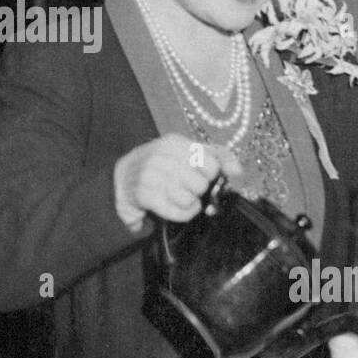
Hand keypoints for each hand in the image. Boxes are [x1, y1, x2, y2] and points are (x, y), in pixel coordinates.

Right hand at [113, 134, 241, 231]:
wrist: (121, 180)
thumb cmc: (162, 168)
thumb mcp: (186, 154)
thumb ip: (216, 156)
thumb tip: (237, 170)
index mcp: (174, 142)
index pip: (212, 163)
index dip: (212, 175)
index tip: (203, 177)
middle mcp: (161, 155)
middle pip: (202, 183)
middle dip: (199, 191)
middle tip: (187, 189)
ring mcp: (150, 174)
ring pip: (190, 198)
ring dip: (189, 204)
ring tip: (179, 199)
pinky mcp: (143, 195)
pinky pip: (177, 211)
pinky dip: (182, 214)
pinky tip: (174, 207)